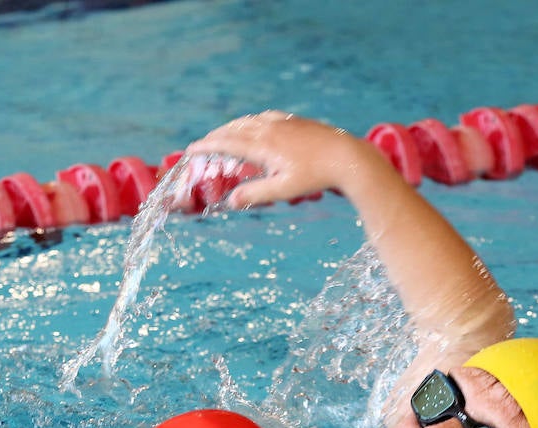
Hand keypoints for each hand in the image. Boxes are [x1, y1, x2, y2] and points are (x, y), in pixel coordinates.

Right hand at [186, 111, 384, 208]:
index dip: (206, 146)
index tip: (190, 149)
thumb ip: (255, 194)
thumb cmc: (315, 176)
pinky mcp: (295, 121)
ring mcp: (283, 122)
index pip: (227, 142)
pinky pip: (266, 116)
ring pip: (249, 120)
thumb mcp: (283, 190)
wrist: (347, 157)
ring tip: (223, 134)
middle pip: (234, 128)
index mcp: (263, 145)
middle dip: (215, 136)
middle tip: (202, 144)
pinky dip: (252, 121)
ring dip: (232, 127)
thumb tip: (230, 201)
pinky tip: (256, 124)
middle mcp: (270, 128)